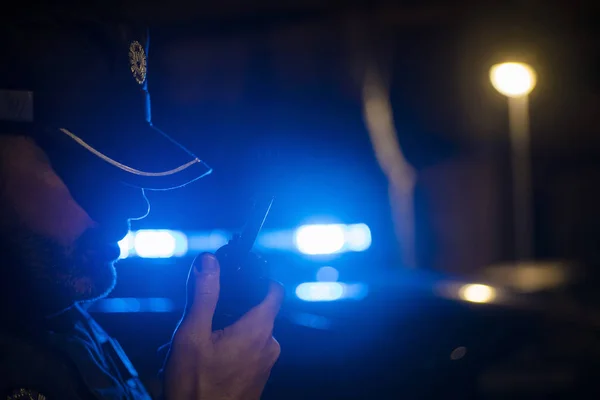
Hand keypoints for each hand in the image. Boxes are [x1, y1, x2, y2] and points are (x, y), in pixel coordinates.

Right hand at [163, 253, 283, 399]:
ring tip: (192, 346)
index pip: (273, 289)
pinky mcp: (256, 378)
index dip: (258, 277)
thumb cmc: (196, 387)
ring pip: (246, 333)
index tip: (238, 274)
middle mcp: (269, 345)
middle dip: (226, 310)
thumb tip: (208, 261)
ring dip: (221, 333)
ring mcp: (265, 364)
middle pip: (254, 310)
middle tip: (198, 321)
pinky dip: (226, 350)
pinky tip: (201, 362)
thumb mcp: (192, 335)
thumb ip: (203, 294)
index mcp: (259, 329)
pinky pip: (245, 352)